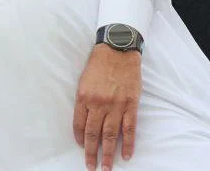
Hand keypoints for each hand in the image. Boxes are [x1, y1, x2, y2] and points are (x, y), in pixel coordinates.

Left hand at [73, 44, 141, 170]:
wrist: (118, 50)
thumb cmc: (99, 64)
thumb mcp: (83, 80)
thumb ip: (84, 100)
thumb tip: (84, 119)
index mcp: (83, 97)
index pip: (78, 124)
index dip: (79, 138)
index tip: (81, 147)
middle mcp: (98, 104)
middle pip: (93, 134)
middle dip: (91, 153)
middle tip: (91, 167)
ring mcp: (116, 106)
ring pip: (111, 135)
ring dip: (108, 154)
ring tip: (106, 167)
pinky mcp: (131, 105)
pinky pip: (129, 129)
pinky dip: (128, 144)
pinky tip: (126, 155)